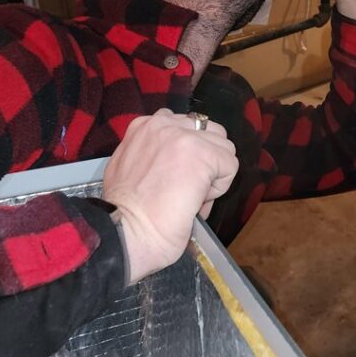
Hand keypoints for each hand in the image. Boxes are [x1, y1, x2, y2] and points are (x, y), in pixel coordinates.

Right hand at [103, 109, 237, 282]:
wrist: (128, 232)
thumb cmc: (126, 213)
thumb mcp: (126, 167)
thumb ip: (150, 153)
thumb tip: (175, 161)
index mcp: (143, 126)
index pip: (184, 126)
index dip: (188, 153)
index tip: (177, 176)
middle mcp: (163, 124)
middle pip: (209, 131)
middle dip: (206, 158)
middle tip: (188, 186)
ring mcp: (184, 137)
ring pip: (223, 147)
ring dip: (214, 173)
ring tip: (191, 195)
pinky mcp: (203, 154)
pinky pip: (230, 166)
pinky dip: (219, 188)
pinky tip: (197, 201)